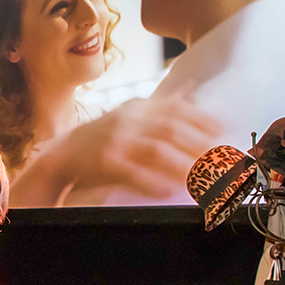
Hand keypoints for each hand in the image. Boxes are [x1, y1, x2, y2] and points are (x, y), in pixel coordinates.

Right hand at [9, 91, 220, 206]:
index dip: (203, 119)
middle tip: (220, 162)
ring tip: (201, 179)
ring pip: (156, 150)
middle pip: (171, 129)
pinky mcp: (103, 161)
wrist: (60, 157)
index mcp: (137, 107)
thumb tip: (193, 94)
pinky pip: (132, 171)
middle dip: (198, 145)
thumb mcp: (128, 116)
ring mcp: (115, 140)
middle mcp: (127, 119)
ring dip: (182, 165)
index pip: (176, 108)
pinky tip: (169, 190)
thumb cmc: (99, 141)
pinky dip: (153, 181)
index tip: (224, 131)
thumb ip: (158, 109)